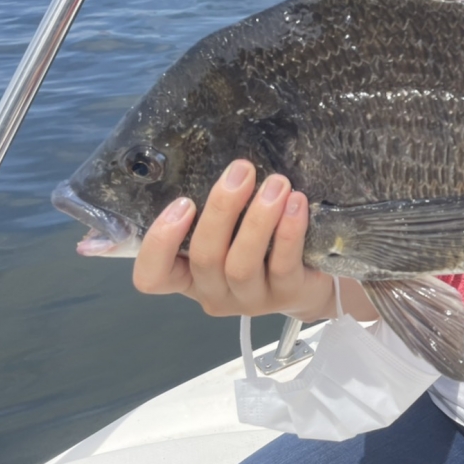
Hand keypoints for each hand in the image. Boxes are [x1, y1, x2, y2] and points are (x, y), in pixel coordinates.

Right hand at [132, 159, 335, 321]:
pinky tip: (296, 203)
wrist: (311, 282)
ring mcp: (250, 300)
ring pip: (241, 265)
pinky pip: (283, 265)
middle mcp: (214, 292)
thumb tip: (219, 162)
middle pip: (204, 258)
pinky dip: (288, 231)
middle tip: (242, 171)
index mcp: (189, 277)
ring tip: (277, 183)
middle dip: (222, 210)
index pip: (152, 276)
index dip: (159, 244)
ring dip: (258, 219)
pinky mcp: (288, 296)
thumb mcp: (231, 231)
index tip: (183, 202)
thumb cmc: (262, 247)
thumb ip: (216, 211)